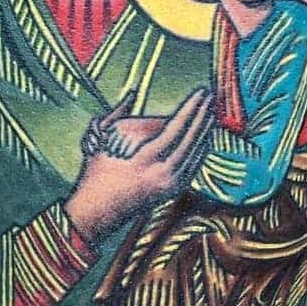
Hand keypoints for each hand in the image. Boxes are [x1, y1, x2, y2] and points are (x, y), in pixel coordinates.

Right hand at [66, 89, 212, 244]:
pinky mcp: (171, 192)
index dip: (190, 109)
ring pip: (196, 155)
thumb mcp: (100, 142)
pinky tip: (204, 138)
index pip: (175, 129)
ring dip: (206, 132)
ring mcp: (169, 186)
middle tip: (211, 97)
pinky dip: (201, 150)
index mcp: (144, 160)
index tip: (200, 93)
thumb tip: (131, 93)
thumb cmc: (95, 175)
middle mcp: (162, 174)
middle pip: (191, 140)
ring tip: (212, 113)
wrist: (96, 212)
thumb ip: (117, 115)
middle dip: (203, 116)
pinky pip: (194, 167)